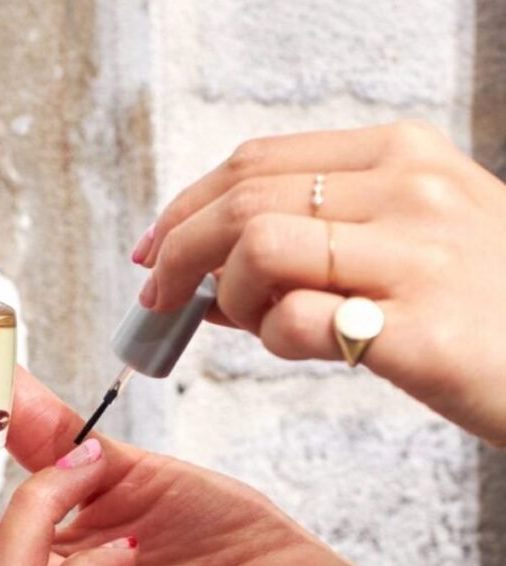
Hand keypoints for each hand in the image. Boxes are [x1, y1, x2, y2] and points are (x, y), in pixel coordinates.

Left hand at [133, 120, 505, 444]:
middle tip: (159, 300)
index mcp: (401, 154)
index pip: (256, 162)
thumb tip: (203, 278)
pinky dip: (274, 338)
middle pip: (242, 201)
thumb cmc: (481, 308)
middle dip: (178, 254)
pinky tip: (303, 349)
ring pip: (260, 250)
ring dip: (231, 298)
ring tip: (259, 326)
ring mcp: (420, 255)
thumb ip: (311, 250)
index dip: (185, 207)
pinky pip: (301, 321)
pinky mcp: (422, 330)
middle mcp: (409, 189)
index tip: (154, 250)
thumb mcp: (407, 245)